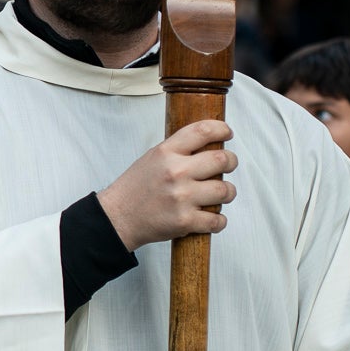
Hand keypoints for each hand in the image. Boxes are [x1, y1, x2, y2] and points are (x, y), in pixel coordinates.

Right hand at [97, 120, 237, 250]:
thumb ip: (178, 150)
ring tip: (220, 194)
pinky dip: (219, 221)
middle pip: (221, 160)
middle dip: (231, 162)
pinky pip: (217, 220)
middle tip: (228, 164)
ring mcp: (182, 197)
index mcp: (166, 152)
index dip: (221, 129)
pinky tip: (212, 217)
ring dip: (227, 192)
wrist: (118, 217)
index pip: (202, 131)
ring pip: (225, 190)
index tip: (227, 133)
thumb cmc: (136, 188)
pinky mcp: (185, 221)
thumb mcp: (152, 158)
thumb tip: (209, 144)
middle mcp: (175, 172)